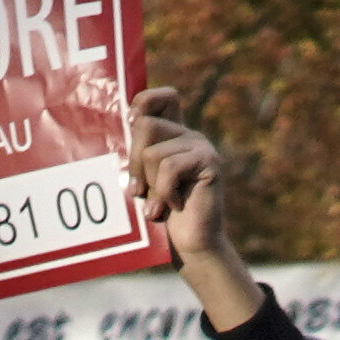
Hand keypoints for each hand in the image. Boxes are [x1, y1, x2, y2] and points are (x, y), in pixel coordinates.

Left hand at [130, 103, 264, 325]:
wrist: (192, 242)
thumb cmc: (163, 211)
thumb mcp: (144, 176)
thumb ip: (140, 151)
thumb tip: (129, 123)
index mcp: (173, 135)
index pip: (164, 97)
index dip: (144, 102)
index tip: (131, 123)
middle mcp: (189, 135)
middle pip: (145, 125)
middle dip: (134, 161)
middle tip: (139, 189)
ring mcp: (201, 147)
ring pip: (153, 152)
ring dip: (150, 185)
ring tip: (159, 204)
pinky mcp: (210, 163)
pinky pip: (170, 168)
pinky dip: (164, 193)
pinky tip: (173, 206)